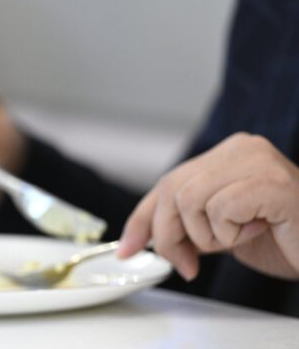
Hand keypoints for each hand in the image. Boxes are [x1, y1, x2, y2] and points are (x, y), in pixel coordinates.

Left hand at [117, 133, 298, 280]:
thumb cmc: (281, 238)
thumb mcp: (218, 230)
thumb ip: (183, 225)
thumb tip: (138, 242)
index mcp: (226, 154)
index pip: (167, 182)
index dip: (143, 218)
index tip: (128, 248)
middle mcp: (240, 149)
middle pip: (171, 190)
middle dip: (170, 235)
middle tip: (189, 262)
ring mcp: (258, 161)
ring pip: (190, 199)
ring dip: (207, 235)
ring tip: (237, 238)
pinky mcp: (272, 182)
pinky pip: (220, 208)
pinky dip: (230, 232)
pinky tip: (257, 231)